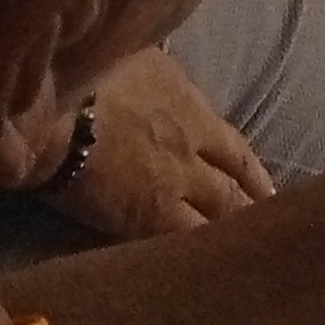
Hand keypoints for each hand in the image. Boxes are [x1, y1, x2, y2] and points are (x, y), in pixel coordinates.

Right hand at [42, 48, 280, 238]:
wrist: (54, 112)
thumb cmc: (84, 73)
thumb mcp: (136, 57)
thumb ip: (162, 81)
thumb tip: (170, 82)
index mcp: (189, 107)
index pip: (235, 147)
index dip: (253, 171)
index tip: (268, 189)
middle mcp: (193, 148)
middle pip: (234, 185)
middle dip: (253, 207)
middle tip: (270, 230)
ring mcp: (175, 186)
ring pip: (219, 216)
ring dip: (235, 233)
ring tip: (249, 253)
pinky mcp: (150, 219)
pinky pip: (187, 241)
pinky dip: (203, 254)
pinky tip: (213, 267)